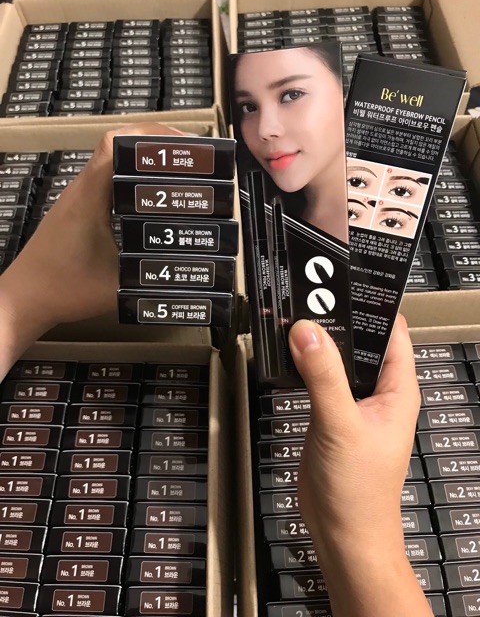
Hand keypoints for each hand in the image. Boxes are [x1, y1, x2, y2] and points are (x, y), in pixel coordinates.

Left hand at [0, 122, 182, 378]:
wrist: (23, 300)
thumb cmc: (65, 290)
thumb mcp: (118, 286)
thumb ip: (155, 276)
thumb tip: (193, 270)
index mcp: (90, 197)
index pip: (117, 144)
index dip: (153, 136)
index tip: (187, 144)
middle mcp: (82, 190)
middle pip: (118, 147)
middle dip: (156, 145)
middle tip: (193, 158)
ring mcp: (77, 199)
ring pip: (112, 164)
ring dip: (143, 162)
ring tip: (180, 173)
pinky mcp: (76, 211)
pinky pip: (106, 182)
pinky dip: (131, 180)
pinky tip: (151, 199)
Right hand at [289, 316, 432, 616]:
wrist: (342, 536)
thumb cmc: (359, 491)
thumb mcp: (341, 426)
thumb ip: (324, 376)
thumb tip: (307, 329)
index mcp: (397, 388)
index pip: (391, 330)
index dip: (371, 303)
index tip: (343, 277)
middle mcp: (377, 391)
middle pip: (359, 340)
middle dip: (336, 317)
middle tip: (308, 290)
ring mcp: (352, 402)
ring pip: (336, 358)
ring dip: (318, 340)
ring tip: (294, 312)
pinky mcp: (330, 414)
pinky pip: (318, 377)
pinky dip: (304, 363)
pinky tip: (286, 350)